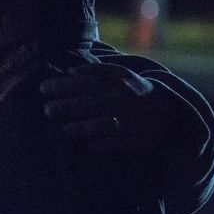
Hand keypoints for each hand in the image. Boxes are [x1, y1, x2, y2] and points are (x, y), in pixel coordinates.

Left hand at [40, 63, 156, 153]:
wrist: (170, 113)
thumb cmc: (135, 91)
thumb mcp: (120, 74)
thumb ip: (96, 70)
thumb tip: (70, 71)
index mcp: (116, 83)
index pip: (84, 83)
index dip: (62, 85)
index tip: (43, 88)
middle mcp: (120, 102)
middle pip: (87, 105)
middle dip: (64, 107)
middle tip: (47, 110)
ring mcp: (127, 122)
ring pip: (97, 126)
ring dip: (77, 129)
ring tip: (62, 130)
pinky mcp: (133, 141)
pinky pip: (111, 144)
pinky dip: (96, 144)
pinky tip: (84, 143)